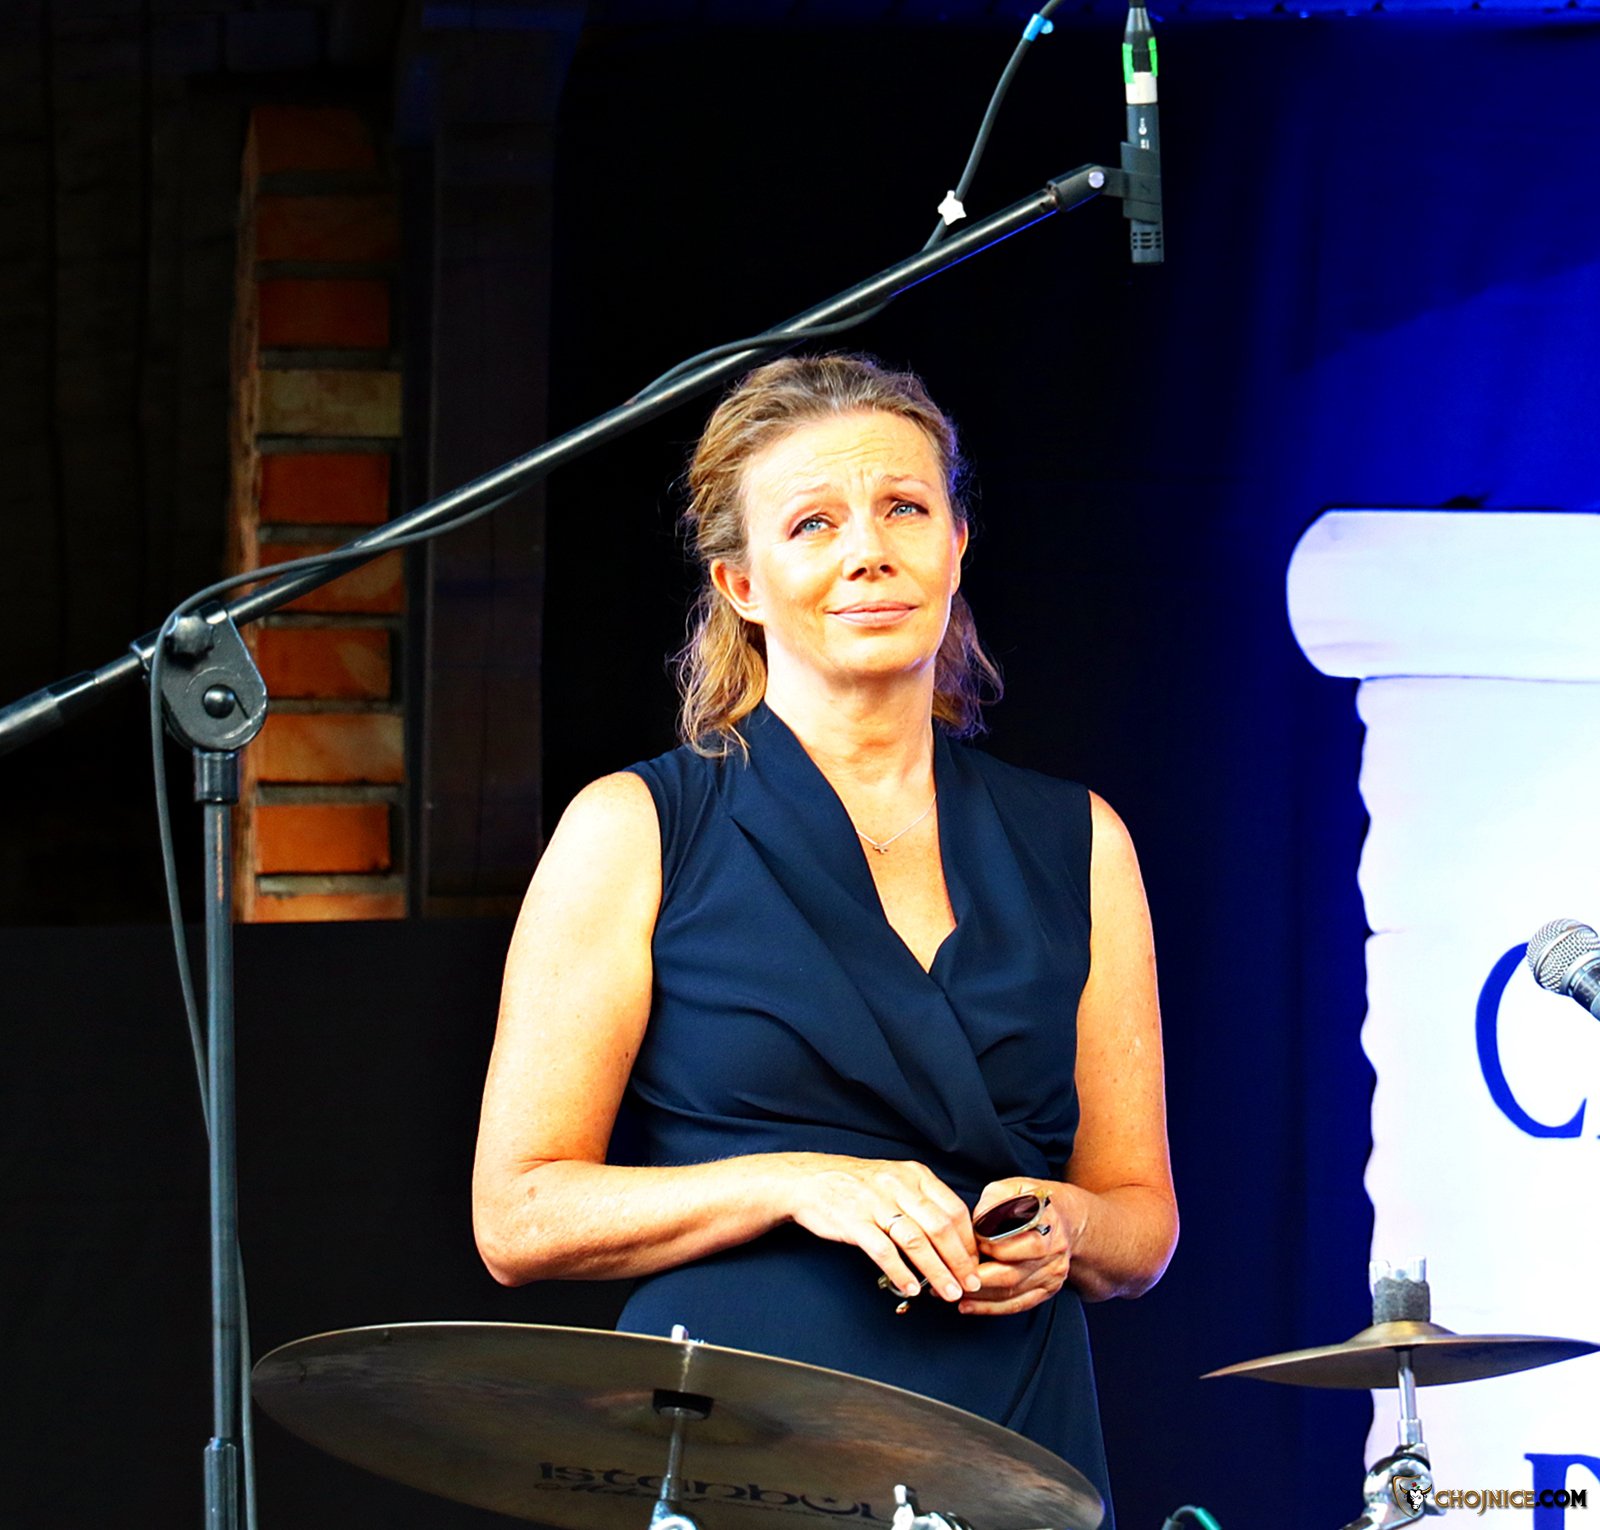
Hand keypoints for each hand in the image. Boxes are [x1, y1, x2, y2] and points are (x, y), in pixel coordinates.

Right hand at [777, 1153, 981, 1303]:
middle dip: (960, 1260)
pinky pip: (883, 1251)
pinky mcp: (854, 1222)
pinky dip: (901, 1272)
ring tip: (949, 1292)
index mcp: (914, 1175)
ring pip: (916, 1241)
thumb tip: (956, 1236)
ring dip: (937, 1271)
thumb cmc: (857, 1184)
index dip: (969, 1241)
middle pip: (940, 1227)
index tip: (976, 1263)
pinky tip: (911, 1288)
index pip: (954, 1209)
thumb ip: (924, 1201)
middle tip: (972, 1284)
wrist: (809, 1180)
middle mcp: (898, 1186)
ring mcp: (875, 1203)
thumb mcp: (896, 1179)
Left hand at [960, 1178, 1073, 1315]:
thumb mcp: (1012, 1187)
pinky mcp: (1048, 1288)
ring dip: (980, 1297)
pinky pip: (1019, 1304)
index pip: (1013, 1242)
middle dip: (977, 1279)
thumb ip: (993, 1201)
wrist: (1065, 1217)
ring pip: (1012, 1292)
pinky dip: (992, 1308)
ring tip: (953, 1292)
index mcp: (1045, 1221)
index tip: (965, 1246)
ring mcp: (1052, 1273)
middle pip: (1011, 1274)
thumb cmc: (1032, 1200)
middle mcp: (1053, 1250)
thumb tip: (976, 1222)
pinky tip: (970, 1305)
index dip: (986, 1246)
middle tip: (950, 1276)